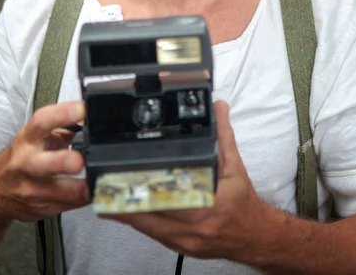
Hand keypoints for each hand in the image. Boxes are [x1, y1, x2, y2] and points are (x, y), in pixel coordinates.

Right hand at [0, 101, 89, 224]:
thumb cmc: (22, 157)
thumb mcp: (37, 136)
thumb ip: (63, 127)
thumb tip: (89, 121)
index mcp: (28, 139)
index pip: (43, 122)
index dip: (63, 114)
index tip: (82, 110)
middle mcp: (27, 164)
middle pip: (45, 164)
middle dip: (64, 162)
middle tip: (80, 160)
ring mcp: (33, 190)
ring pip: (60, 193)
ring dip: (82, 188)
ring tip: (98, 181)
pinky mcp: (42, 209)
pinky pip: (70, 205)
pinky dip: (84, 198)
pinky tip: (93, 191)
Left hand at [110, 100, 268, 263]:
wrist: (253, 236)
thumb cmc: (242, 203)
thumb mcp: (235, 166)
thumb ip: (223, 135)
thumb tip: (217, 108)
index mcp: (207, 205)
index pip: (169, 196)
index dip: (143, 187)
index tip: (124, 174)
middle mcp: (192, 227)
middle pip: (149, 213)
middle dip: (124, 197)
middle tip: (103, 182)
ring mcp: (182, 241)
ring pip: (145, 226)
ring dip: (124, 210)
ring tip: (103, 194)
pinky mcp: (177, 247)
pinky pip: (150, 233)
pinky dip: (135, 220)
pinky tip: (120, 209)